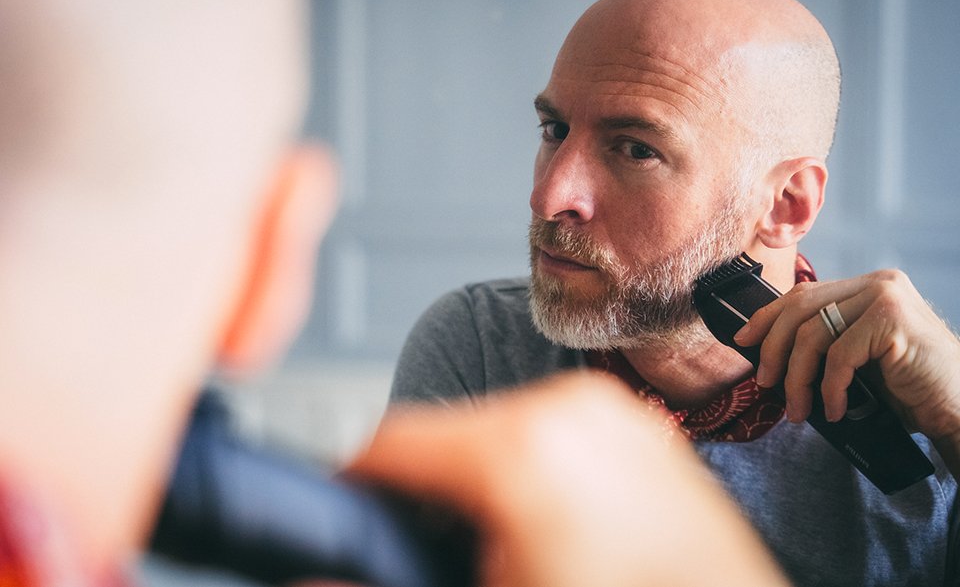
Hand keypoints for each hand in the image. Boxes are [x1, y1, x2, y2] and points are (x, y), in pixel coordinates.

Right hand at [345, 373, 788, 586]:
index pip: (391, 442)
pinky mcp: (643, 432)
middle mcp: (569, 411)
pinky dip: (530, 472)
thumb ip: (397, 579)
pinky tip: (549, 529)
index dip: (351, 484)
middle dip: (421, 491)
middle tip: (429, 544)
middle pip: (444, 433)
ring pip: (498, 430)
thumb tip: (323, 582)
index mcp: (522, 451)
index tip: (344, 512)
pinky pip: (555, 436)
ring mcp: (614, 416)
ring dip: (476, 480)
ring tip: (499, 543)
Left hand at [735, 269, 959, 472]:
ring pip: (814, 334)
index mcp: (866, 286)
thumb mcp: (858, 359)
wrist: (958, 408)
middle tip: (766, 384)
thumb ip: (826, 343)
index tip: (743, 342)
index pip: (803, 295)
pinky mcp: (893, 320)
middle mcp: (877, 283)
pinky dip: (831, 389)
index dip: (767, 318)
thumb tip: (767, 353)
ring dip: (798, 379)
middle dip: (774, 350)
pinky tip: (835, 410)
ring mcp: (886, 297)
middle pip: (800, 309)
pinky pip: (840, 356)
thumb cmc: (907, 389)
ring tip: (797, 410)